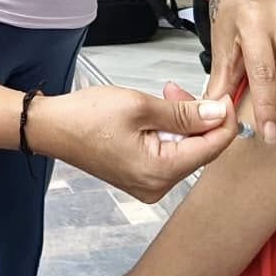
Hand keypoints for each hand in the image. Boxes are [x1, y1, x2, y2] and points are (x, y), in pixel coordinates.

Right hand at [28, 84, 237, 202]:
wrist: (51, 127)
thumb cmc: (85, 117)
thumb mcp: (140, 106)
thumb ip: (183, 113)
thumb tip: (216, 114)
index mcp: (160, 171)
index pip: (212, 148)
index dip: (223, 119)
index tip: (223, 96)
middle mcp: (157, 185)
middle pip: (200, 150)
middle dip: (198, 117)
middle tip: (180, 90)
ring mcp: (148, 184)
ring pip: (185, 150)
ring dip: (182, 122)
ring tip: (165, 97)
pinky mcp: (141, 177)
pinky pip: (169, 154)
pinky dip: (169, 132)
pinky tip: (157, 115)